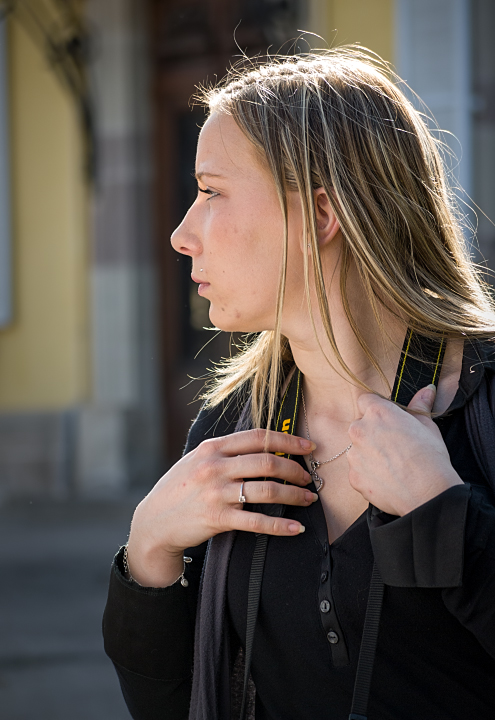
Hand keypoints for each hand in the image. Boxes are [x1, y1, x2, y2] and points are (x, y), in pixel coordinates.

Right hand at [126, 429, 316, 585]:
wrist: (153, 522)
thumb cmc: (179, 489)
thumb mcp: (196, 460)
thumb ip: (224, 452)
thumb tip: (262, 445)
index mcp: (213, 447)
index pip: (257, 437)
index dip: (287, 440)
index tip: (308, 447)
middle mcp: (215, 466)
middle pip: (267, 462)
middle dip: (295, 470)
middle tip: (309, 478)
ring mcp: (216, 492)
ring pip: (267, 490)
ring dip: (294, 495)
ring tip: (308, 500)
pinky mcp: (217, 518)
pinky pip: (257, 521)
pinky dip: (280, 526)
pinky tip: (296, 528)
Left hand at [347, 385, 462, 516]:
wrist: (427, 492)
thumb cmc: (430, 456)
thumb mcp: (428, 426)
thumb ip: (420, 405)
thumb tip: (427, 389)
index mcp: (377, 412)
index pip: (365, 400)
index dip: (376, 409)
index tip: (387, 419)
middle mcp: (359, 430)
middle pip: (360, 425)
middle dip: (373, 433)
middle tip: (394, 446)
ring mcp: (354, 454)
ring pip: (358, 449)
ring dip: (369, 454)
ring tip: (392, 466)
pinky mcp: (353, 476)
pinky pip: (359, 471)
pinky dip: (370, 474)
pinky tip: (388, 479)